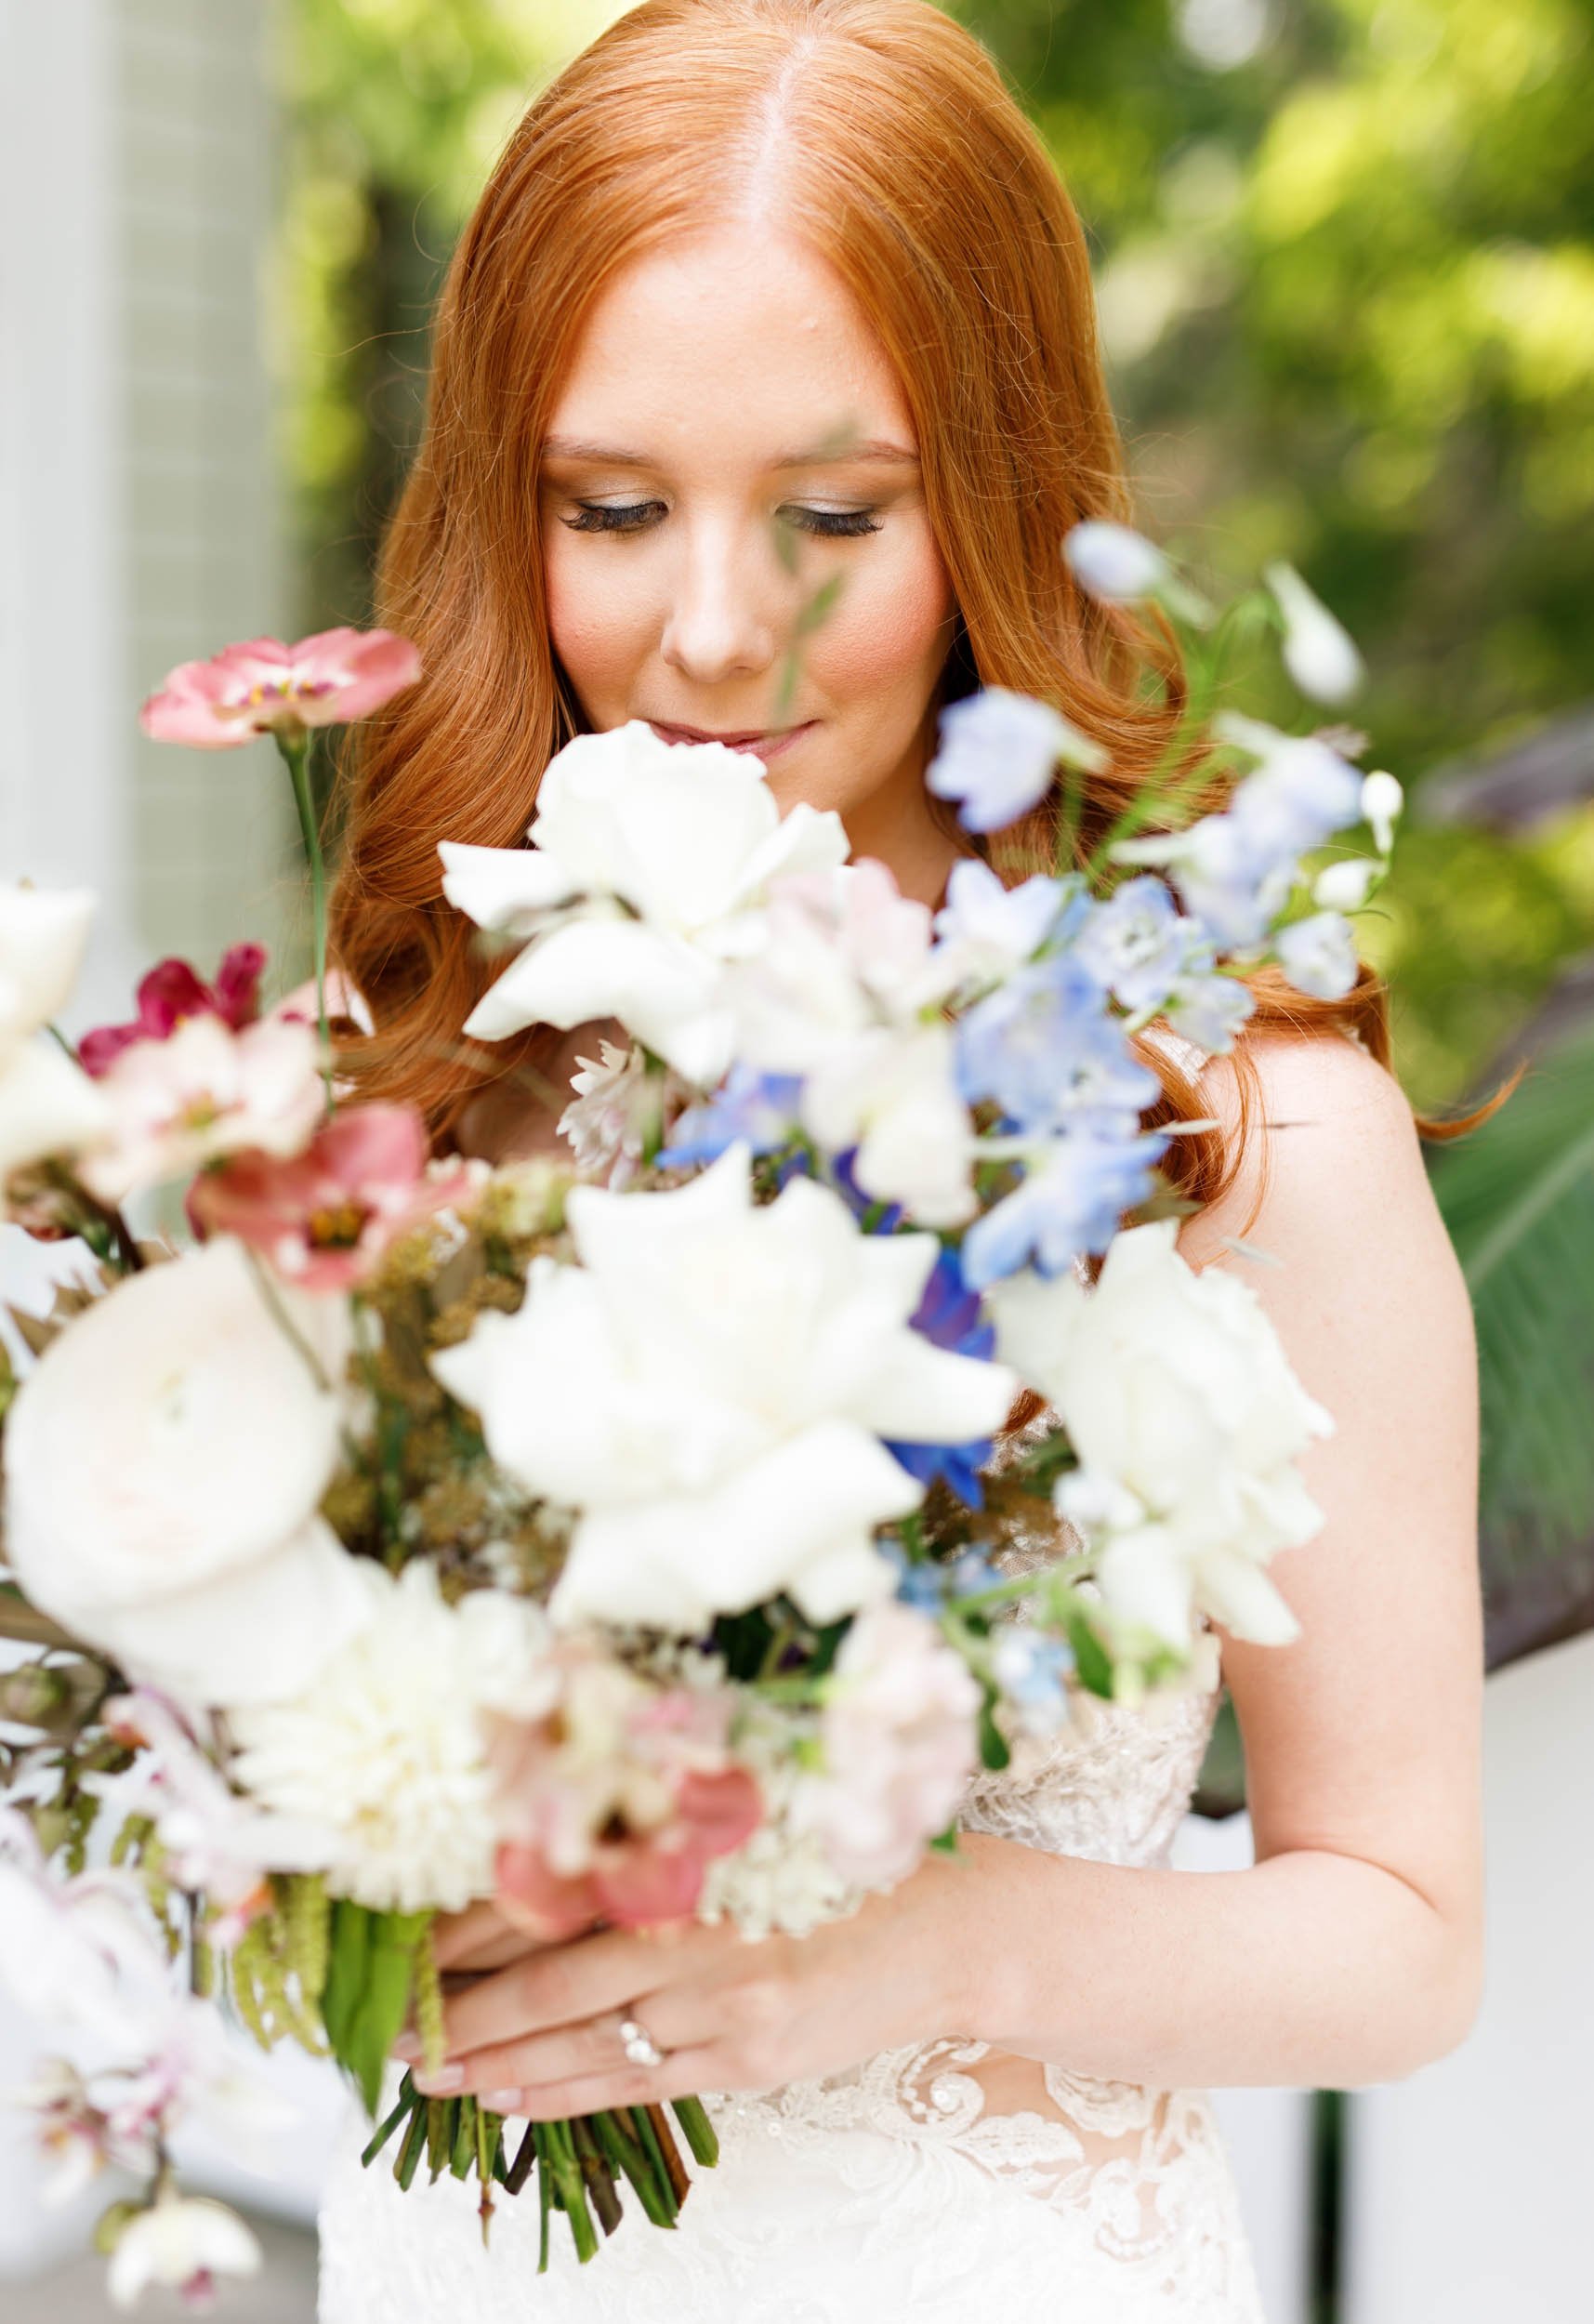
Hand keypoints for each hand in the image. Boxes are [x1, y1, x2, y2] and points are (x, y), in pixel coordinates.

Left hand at [404, 1844, 988, 2120]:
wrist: (946, 1928)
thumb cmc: (836, 1857)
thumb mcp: (741, 1825)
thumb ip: (650, 1842)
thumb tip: (535, 1855)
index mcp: (688, 1855)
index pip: (550, 1895)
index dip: (469, 1927)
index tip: (404, 1944)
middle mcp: (697, 1930)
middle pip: (547, 1976)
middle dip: (460, 2004)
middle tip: (386, 2025)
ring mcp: (722, 2005)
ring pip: (582, 2041)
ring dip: (494, 2061)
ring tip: (425, 2072)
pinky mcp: (747, 2061)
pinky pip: (634, 2084)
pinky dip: (564, 2094)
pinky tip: (509, 2099)